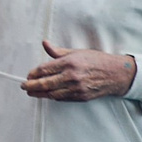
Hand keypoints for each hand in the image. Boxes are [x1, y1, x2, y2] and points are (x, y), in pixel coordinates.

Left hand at [23, 39, 137, 102]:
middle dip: (32, 86)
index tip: (28, 75)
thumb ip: (58, 52)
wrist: (116, 74)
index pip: (44, 69)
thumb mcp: (77, 52)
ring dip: (40, 93)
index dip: (33, 73)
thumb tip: (44, 44)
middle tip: (24, 86)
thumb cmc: (96, 61)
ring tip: (32, 92)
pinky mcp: (81, 97)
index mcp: (69, 63)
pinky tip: (47, 94)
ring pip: (52, 93)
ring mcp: (77, 88)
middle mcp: (72, 76)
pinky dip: (52, 96)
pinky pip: (62, 98)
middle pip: (45, 83)